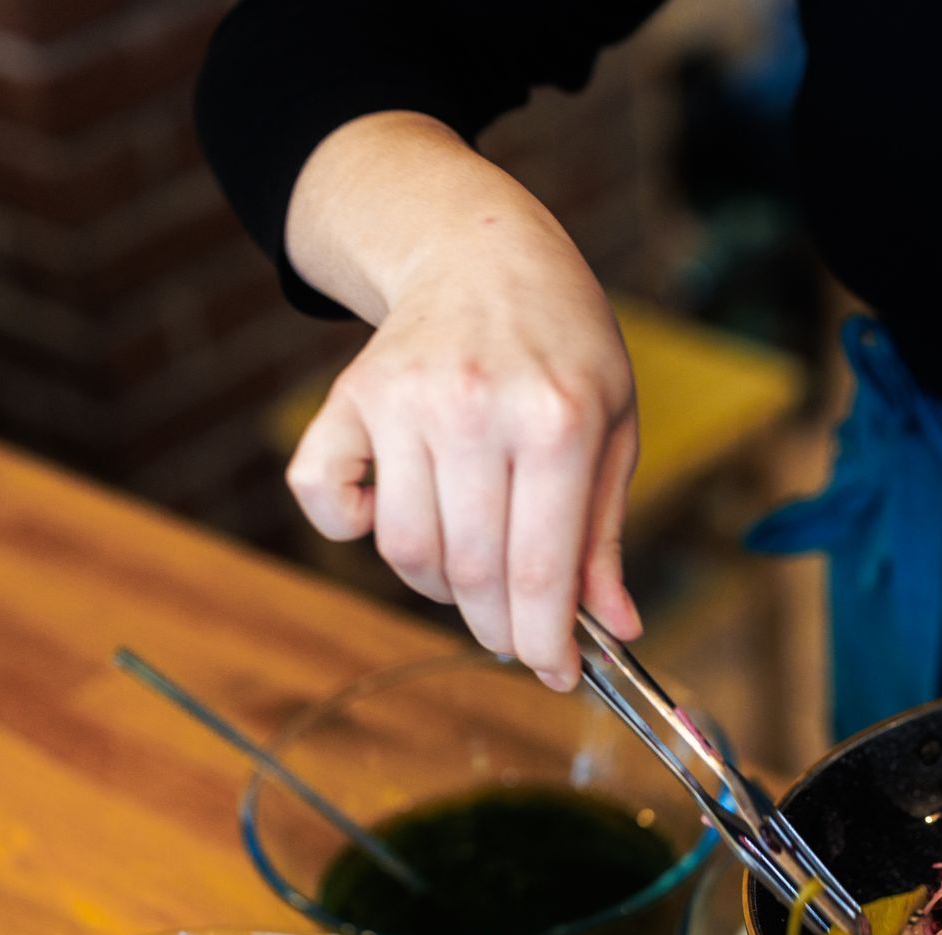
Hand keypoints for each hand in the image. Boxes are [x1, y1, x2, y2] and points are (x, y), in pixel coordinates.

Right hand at [284, 122, 639, 690]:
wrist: (483, 253)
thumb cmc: (564, 346)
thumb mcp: (614, 426)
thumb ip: (606, 534)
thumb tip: (616, 630)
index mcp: (557, 421)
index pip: (540, 571)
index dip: (545, 643)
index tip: (556, 675)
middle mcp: (472, 410)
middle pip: (469, 574)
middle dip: (498, 627)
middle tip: (516, 633)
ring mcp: (400, 402)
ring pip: (405, 552)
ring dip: (439, 589)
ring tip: (475, 569)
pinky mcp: (346, 400)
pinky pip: (325, 501)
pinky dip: (353, 531)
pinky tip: (399, 514)